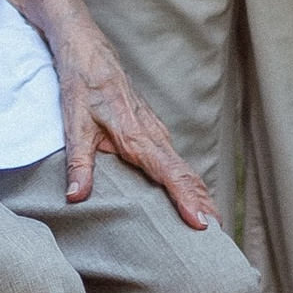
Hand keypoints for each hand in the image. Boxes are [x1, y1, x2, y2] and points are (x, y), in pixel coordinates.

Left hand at [52, 35, 216, 227]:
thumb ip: (78, 163)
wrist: (88, 51)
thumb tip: (75, 197)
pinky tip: (190, 199)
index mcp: (137, 135)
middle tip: (218, 241)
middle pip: (187, 176)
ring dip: (200, 196)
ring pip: (184, 169)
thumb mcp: (74, 125)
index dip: (188, 200)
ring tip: (212, 227)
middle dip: (204, 206)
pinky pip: (175, 162)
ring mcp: (156, 132)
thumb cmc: (82, 85)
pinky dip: (188, 183)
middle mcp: (153, 135)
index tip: (202, 224)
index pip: (171, 174)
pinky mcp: (152, 132)